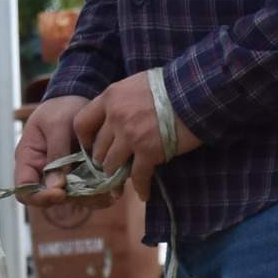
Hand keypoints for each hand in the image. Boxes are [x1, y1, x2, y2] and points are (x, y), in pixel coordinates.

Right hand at [16, 92, 113, 209]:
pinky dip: (101, 192)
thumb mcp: (57, 124)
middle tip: (95, 191)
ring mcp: (62, 176)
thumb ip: (56, 153)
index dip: (40, 197)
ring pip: (73, 199)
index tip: (61, 192)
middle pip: (52, 200)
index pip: (24, 190)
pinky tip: (114, 187)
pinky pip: (88, 192)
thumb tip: (57, 186)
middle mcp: (43, 173)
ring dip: (91, 198)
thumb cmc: (60, 107)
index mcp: (29, 160)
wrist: (76, 98)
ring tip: (109, 190)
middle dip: (74, 198)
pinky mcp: (79, 176)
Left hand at [71, 71, 197, 201]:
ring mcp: (130, 136)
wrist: (195, 92)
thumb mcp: (136, 84)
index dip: (85, 139)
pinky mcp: (148, 152)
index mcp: (110, 98)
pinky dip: (141, 187)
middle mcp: (115, 117)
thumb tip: (115, 116)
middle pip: (98, 148)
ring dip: (117, 174)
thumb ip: (121, 101)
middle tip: (110, 167)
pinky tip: (144, 194)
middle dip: (103, 160)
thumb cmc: (170, 84)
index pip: (82, 123)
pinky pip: (138, 176)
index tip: (92, 147)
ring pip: (112, 165)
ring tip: (122, 180)